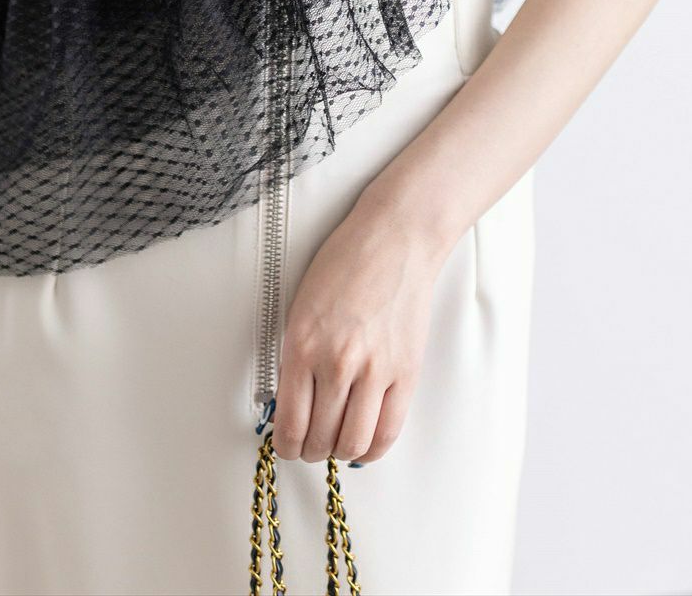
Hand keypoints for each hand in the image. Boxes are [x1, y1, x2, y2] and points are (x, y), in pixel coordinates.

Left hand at [268, 196, 445, 467]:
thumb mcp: (301, 307)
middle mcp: (337, 363)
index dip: (285, 446)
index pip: (289, 424)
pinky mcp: (405, 373)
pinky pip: (388, 432)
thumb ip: (294, 356)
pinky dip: (372, 449)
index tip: (286, 445)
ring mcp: (374, 371)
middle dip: (310, 450)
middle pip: (319, 439)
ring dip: (339, 452)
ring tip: (335, 442)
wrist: (395, 239)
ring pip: (352, 444)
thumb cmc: (346, 263)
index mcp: (302, 345)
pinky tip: (363, 444)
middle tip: (309, 444)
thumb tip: (291, 405)